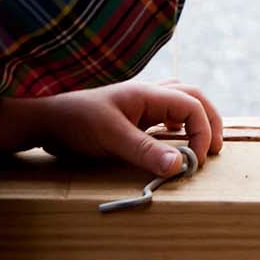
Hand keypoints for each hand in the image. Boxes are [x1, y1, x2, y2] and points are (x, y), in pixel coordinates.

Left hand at [0, 80, 223, 178]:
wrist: (44, 118)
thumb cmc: (75, 122)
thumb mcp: (110, 138)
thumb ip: (145, 151)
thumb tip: (180, 166)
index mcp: (147, 93)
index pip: (192, 105)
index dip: (203, 132)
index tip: (196, 161)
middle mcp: (147, 93)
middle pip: (193, 95)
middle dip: (210, 119)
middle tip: (215, 149)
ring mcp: (138, 102)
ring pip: (181, 98)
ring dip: (197, 117)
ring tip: (202, 143)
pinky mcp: (129, 114)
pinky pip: (164, 109)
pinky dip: (178, 120)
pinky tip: (172, 135)